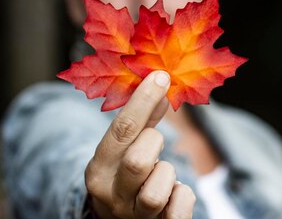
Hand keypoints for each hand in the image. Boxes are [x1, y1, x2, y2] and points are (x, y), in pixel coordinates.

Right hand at [85, 71, 195, 218]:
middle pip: (137, 162)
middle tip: (155, 143)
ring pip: (156, 192)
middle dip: (154, 143)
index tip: (161, 77)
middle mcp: (111, 196)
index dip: (143, 100)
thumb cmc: (125, 179)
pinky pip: (179, 209)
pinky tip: (174, 193)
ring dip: (167, 174)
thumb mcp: (125, 151)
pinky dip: (182, 196)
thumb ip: (144, 121)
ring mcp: (133, 217)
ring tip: (161, 174)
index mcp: (98, 170)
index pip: (121, 130)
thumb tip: (162, 84)